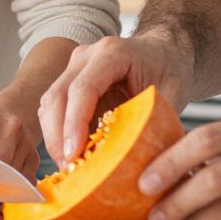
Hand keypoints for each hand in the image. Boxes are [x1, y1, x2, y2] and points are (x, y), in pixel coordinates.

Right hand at [38, 35, 191, 164]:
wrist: (164, 49)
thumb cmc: (169, 69)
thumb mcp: (171, 94)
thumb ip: (154, 123)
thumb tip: (145, 165)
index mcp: (112, 53)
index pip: (83, 89)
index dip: (74, 123)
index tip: (74, 155)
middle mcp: (86, 56)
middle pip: (57, 96)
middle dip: (58, 137)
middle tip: (69, 170)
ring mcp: (74, 67)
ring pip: (49, 104)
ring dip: (54, 138)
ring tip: (70, 168)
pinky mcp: (69, 81)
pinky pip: (54, 110)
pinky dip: (58, 134)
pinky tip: (71, 156)